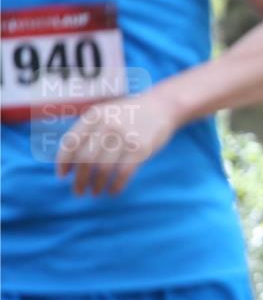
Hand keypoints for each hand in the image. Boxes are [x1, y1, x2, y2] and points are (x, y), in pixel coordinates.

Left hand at [56, 92, 181, 195]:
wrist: (162, 107)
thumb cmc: (130, 114)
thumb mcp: (106, 113)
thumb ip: (89, 131)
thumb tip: (71, 162)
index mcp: (94, 116)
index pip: (71, 142)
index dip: (63, 162)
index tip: (63, 176)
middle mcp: (107, 124)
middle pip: (85, 159)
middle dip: (79, 179)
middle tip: (79, 191)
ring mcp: (125, 136)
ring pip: (103, 168)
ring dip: (97, 185)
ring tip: (95, 192)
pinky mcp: (141, 148)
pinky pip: (123, 172)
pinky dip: (116, 186)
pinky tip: (113, 191)